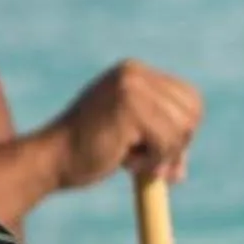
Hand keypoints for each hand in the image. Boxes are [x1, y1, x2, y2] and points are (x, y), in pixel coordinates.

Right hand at [43, 61, 204, 192]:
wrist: (51, 160)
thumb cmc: (84, 154)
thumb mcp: (126, 141)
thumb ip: (153, 144)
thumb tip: (181, 171)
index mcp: (135, 72)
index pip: (190, 99)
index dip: (183, 132)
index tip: (163, 157)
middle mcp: (135, 72)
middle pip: (192, 112)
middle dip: (177, 145)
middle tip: (150, 164)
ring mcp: (131, 86)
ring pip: (182, 129)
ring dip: (162, 156)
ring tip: (129, 160)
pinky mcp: (129, 106)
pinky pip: (166, 143)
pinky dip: (151, 162)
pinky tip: (124, 161)